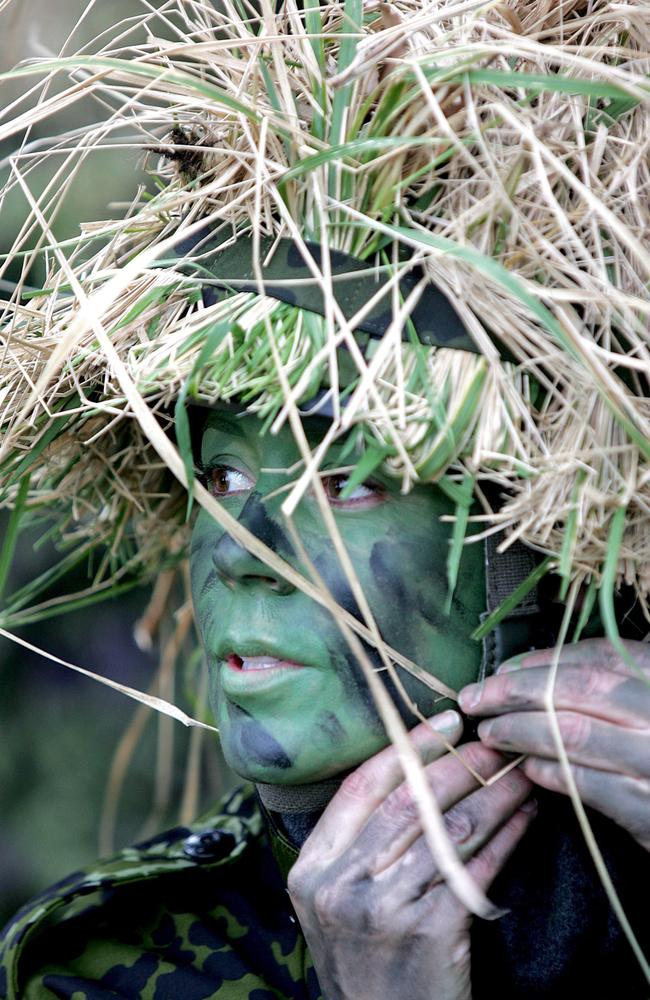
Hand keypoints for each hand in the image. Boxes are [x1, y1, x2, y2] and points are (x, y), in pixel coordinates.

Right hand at [287, 712, 534, 999]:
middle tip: (496, 742)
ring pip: (449, 828)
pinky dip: (507, 836)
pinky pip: (476, 868)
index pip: (360, 786)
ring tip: (520, 772)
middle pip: (409, 800)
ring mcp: (383, 908)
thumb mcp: (335, 902)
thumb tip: (412, 771)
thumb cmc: (365, 961)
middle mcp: (341, 884)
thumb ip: (356, 845)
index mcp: (312, 867)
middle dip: (460, 762)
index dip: (406, 746)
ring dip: (494, 794)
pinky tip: (526, 818)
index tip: (446, 720)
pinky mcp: (429, 932)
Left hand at [459, 638, 649, 851]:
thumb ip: (607, 682)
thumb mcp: (646, 703)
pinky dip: (547, 771)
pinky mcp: (646, 810)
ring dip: (520, 730)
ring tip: (490, 733)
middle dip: (514, 691)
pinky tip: (525, 767)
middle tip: (475, 698)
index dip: (540, 661)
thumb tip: (523, 670)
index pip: (595, 657)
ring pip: (571, 734)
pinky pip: (583, 783)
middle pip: (575, 689)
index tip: (501, 669)